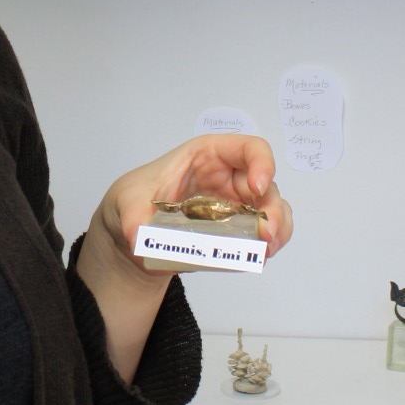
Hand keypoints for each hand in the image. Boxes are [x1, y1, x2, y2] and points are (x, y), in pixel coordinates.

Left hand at [93, 134, 293, 279]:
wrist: (132, 235)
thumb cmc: (135, 199)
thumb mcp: (127, 201)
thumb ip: (133, 216)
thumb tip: (140, 238)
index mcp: (208, 156)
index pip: (248, 148)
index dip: (261, 163)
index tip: (256, 187)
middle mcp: (229, 178)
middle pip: (267, 185)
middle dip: (272, 209)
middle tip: (265, 235)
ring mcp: (236, 206)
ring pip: (272, 210)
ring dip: (277, 229)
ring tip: (265, 250)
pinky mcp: (236, 232)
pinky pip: (263, 235)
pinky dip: (268, 245)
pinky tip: (258, 257)